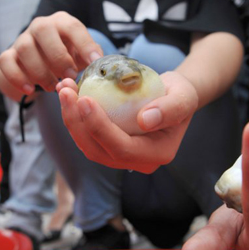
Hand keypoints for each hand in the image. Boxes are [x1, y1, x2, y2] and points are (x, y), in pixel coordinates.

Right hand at [0, 12, 102, 96]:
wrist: (41, 62)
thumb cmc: (67, 57)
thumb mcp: (81, 54)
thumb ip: (91, 58)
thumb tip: (101, 67)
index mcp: (62, 22)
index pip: (72, 26)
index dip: (84, 44)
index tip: (94, 62)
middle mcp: (40, 26)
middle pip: (43, 30)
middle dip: (58, 56)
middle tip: (70, 76)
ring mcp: (22, 39)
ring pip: (25, 49)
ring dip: (41, 71)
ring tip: (53, 86)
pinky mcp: (8, 55)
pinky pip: (6, 62)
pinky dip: (18, 78)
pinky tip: (31, 89)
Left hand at [58, 70, 198, 173]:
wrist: (173, 95)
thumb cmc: (180, 93)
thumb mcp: (183, 95)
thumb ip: (171, 108)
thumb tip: (145, 120)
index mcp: (157, 154)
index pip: (122, 148)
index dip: (99, 127)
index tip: (84, 99)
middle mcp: (138, 161)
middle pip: (98, 150)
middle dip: (77, 122)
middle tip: (67, 91)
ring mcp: (121, 155)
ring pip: (87, 144)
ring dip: (70, 118)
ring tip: (64, 88)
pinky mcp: (109, 145)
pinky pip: (86, 135)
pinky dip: (74, 115)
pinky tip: (68, 93)